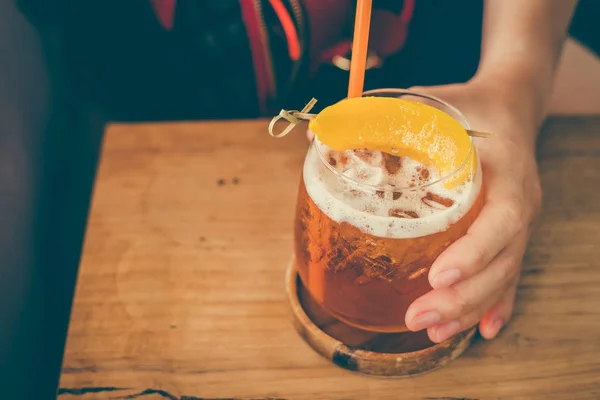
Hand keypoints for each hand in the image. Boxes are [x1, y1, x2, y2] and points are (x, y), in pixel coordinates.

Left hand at [403, 80, 542, 342]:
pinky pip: (508, 275)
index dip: (474, 251)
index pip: (501, 219)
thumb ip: (379, 117)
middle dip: (462, 297)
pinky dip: (494, 304)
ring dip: (469, 309)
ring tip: (432, 332)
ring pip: (503, 276)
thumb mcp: (427, 102)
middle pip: (502, 261)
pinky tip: (481, 331)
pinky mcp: (510, 234)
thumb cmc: (466, 107)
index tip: (439, 275)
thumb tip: (316, 137)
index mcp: (506, 171)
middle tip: (417, 318)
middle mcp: (519, 202)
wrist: (508, 109)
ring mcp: (518, 223)